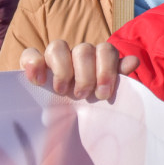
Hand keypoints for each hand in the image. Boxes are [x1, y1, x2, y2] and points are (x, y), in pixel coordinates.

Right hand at [20, 40, 139, 100]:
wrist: (57, 118)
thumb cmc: (87, 105)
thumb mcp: (102, 93)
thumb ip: (117, 77)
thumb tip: (133, 61)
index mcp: (97, 59)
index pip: (106, 50)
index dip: (107, 70)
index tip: (104, 94)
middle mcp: (76, 54)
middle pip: (84, 49)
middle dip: (86, 74)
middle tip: (83, 95)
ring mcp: (53, 57)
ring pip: (58, 46)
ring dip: (63, 70)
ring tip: (63, 91)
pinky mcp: (32, 64)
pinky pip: (30, 53)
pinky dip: (35, 64)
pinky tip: (39, 81)